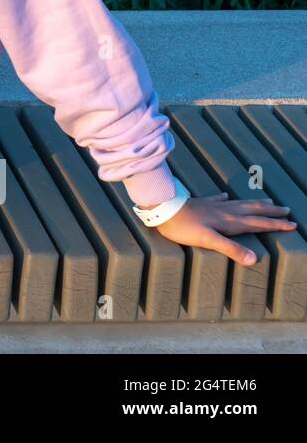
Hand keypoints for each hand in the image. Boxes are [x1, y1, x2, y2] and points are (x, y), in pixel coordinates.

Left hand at [154, 192, 295, 263]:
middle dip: (271, 212)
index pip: (258, 223)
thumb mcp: (209, 240)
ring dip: (255, 204)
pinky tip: (225, 195)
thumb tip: (254, 259)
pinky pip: (218, 199)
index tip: (292, 224)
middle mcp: (225, 211)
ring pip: (240, 203)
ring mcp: (213, 206)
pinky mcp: (200, 203)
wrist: (162, 209)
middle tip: (287, 210)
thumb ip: (231, 249)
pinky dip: (225, 198)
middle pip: (253, 210)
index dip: (276, 224)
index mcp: (230, 221)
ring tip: (266, 202)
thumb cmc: (184, 227)